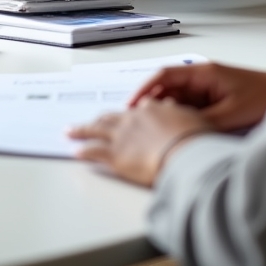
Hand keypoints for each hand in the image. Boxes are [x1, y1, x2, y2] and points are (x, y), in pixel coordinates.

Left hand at [69, 99, 211, 186]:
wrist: (186, 152)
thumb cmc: (195, 139)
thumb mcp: (192, 119)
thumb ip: (179, 115)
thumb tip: (175, 111)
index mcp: (151, 110)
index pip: (136, 110)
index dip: (129, 115)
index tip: (125, 116)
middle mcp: (133, 119)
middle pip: (111, 117)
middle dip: (98, 119)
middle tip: (90, 121)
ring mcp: (122, 136)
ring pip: (96, 130)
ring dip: (81, 130)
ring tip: (70, 131)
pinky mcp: (115, 155)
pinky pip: (94, 151)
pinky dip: (84, 151)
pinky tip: (76, 151)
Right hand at [128, 63, 265, 131]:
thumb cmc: (263, 95)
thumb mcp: (233, 112)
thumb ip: (206, 122)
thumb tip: (183, 134)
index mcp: (203, 73)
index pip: (165, 76)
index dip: (146, 89)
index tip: (133, 104)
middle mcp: (201, 79)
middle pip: (167, 89)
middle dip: (152, 104)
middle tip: (139, 124)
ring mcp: (206, 90)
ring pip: (177, 101)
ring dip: (167, 113)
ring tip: (154, 131)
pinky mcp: (213, 102)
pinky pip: (190, 109)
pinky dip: (181, 119)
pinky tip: (178, 132)